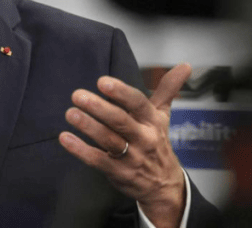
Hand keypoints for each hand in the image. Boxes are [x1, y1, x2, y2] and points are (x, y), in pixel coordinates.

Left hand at [60, 63, 192, 227]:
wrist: (164, 185)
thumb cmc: (158, 143)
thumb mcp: (163, 116)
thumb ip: (168, 89)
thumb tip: (185, 65)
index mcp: (152, 121)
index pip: (138, 103)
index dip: (121, 93)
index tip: (102, 82)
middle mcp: (143, 138)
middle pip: (120, 121)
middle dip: (99, 108)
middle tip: (78, 95)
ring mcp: (131, 157)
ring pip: (108, 140)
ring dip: (88, 126)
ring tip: (71, 113)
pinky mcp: (118, 173)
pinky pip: (97, 161)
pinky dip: (80, 150)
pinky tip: (65, 138)